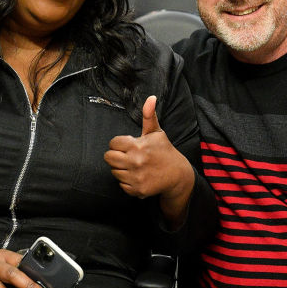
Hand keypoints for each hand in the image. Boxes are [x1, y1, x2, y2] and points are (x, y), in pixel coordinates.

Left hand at [105, 95, 193, 223]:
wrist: (178, 175)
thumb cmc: (164, 151)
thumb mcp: (157, 133)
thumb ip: (149, 115)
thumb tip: (151, 98)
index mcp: (137, 145)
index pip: (113, 143)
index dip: (119, 144)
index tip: (128, 145)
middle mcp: (135, 161)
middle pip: (108, 158)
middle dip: (116, 156)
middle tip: (127, 156)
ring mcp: (136, 177)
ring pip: (114, 172)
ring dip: (122, 169)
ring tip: (134, 166)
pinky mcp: (137, 190)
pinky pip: (121, 185)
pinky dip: (127, 182)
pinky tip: (138, 176)